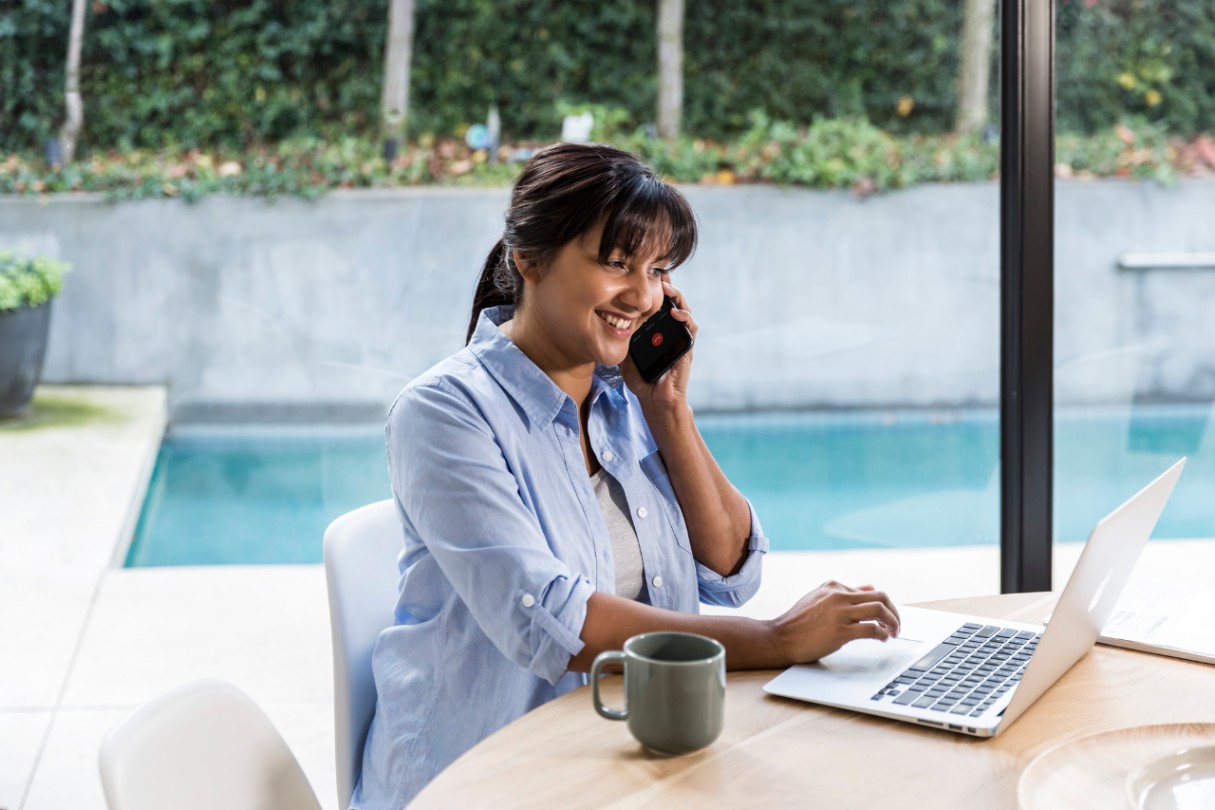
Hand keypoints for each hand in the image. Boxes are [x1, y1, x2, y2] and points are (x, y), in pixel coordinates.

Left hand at [620, 279, 696, 410]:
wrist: (655, 400)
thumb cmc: (642, 379)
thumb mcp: (625, 355)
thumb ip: (620, 340)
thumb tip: (605, 325)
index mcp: (655, 330)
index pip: (656, 303)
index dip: (653, 287)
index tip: (644, 273)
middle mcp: (669, 331)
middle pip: (672, 301)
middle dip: (667, 285)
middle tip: (658, 272)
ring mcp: (680, 337)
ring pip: (683, 309)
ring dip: (677, 296)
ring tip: (667, 287)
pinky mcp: (687, 347)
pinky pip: (690, 328)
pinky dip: (685, 317)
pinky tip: (675, 312)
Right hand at [768, 581, 900, 664]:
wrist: (780, 637)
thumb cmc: (798, 622)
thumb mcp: (820, 599)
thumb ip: (844, 592)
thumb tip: (869, 587)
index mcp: (834, 586)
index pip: (869, 592)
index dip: (882, 606)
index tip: (886, 618)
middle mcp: (838, 596)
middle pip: (880, 598)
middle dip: (894, 612)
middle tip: (897, 625)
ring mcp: (840, 613)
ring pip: (879, 610)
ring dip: (892, 623)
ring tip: (893, 633)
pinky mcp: (841, 631)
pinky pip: (872, 629)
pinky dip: (882, 634)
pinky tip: (883, 639)